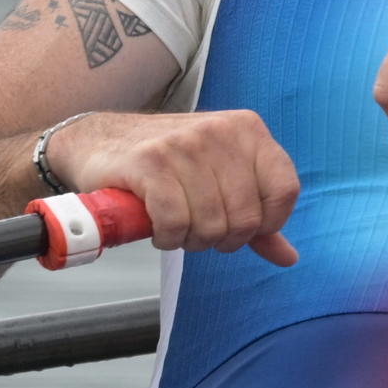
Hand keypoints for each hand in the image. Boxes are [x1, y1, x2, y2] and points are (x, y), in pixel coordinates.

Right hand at [49, 110, 300, 265]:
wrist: (99, 141)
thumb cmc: (167, 165)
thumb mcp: (220, 180)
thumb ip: (257, 218)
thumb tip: (288, 257)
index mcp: (248, 130)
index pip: (284, 191)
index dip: (266, 224)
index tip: (238, 226)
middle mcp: (220, 131)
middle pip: (247, 218)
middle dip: (222, 239)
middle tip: (198, 230)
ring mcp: (184, 144)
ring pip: (211, 224)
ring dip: (191, 240)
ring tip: (176, 227)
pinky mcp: (150, 162)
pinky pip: (175, 223)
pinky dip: (168, 238)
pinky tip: (159, 229)